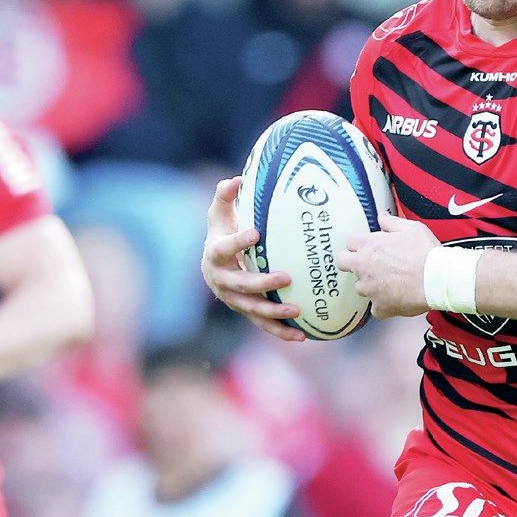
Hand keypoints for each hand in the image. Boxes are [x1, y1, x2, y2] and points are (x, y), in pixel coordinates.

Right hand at [201, 177, 304, 341]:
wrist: (215, 261)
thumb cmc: (223, 231)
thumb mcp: (220, 213)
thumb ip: (225, 196)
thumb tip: (235, 180)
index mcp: (214, 255)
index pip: (224, 249)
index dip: (237, 242)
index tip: (255, 233)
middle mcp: (221, 280)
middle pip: (240, 284)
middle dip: (262, 283)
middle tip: (286, 277)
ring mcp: (233, 299)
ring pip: (252, 309)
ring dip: (273, 312)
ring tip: (296, 310)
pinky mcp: (246, 311)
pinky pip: (263, 324)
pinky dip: (280, 331)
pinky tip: (302, 336)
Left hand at [337, 211, 435, 318]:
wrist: (437, 279)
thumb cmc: (425, 252)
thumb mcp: (412, 228)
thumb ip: (392, 222)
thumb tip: (382, 216)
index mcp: (369, 245)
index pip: (350, 243)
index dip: (359, 244)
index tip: (368, 247)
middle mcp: (363, 267)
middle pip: (343, 263)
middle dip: (353, 263)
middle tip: (370, 264)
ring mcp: (369, 289)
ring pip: (360, 287)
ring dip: (370, 284)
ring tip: (390, 283)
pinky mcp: (379, 307)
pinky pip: (375, 307)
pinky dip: (384, 304)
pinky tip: (396, 299)